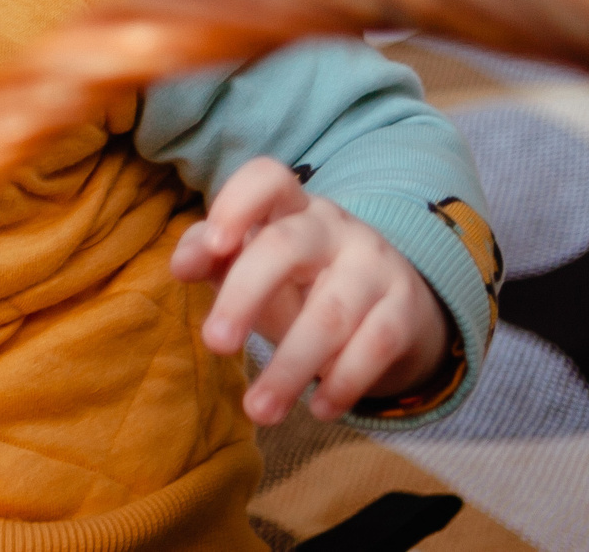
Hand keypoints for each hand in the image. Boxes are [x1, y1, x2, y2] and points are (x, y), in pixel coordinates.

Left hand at [172, 158, 449, 424]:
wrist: (393, 307)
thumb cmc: (301, 281)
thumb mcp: (256, 264)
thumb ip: (213, 257)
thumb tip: (183, 264)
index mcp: (292, 207)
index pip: (268, 178)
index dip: (238, 204)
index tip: (215, 245)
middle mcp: (335, 227)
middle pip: (286, 247)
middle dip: (244, 296)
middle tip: (214, 344)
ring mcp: (375, 266)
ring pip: (330, 314)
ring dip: (289, 368)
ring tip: (257, 411)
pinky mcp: (405, 310)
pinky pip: (374, 347)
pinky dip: (343, 383)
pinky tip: (317, 410)